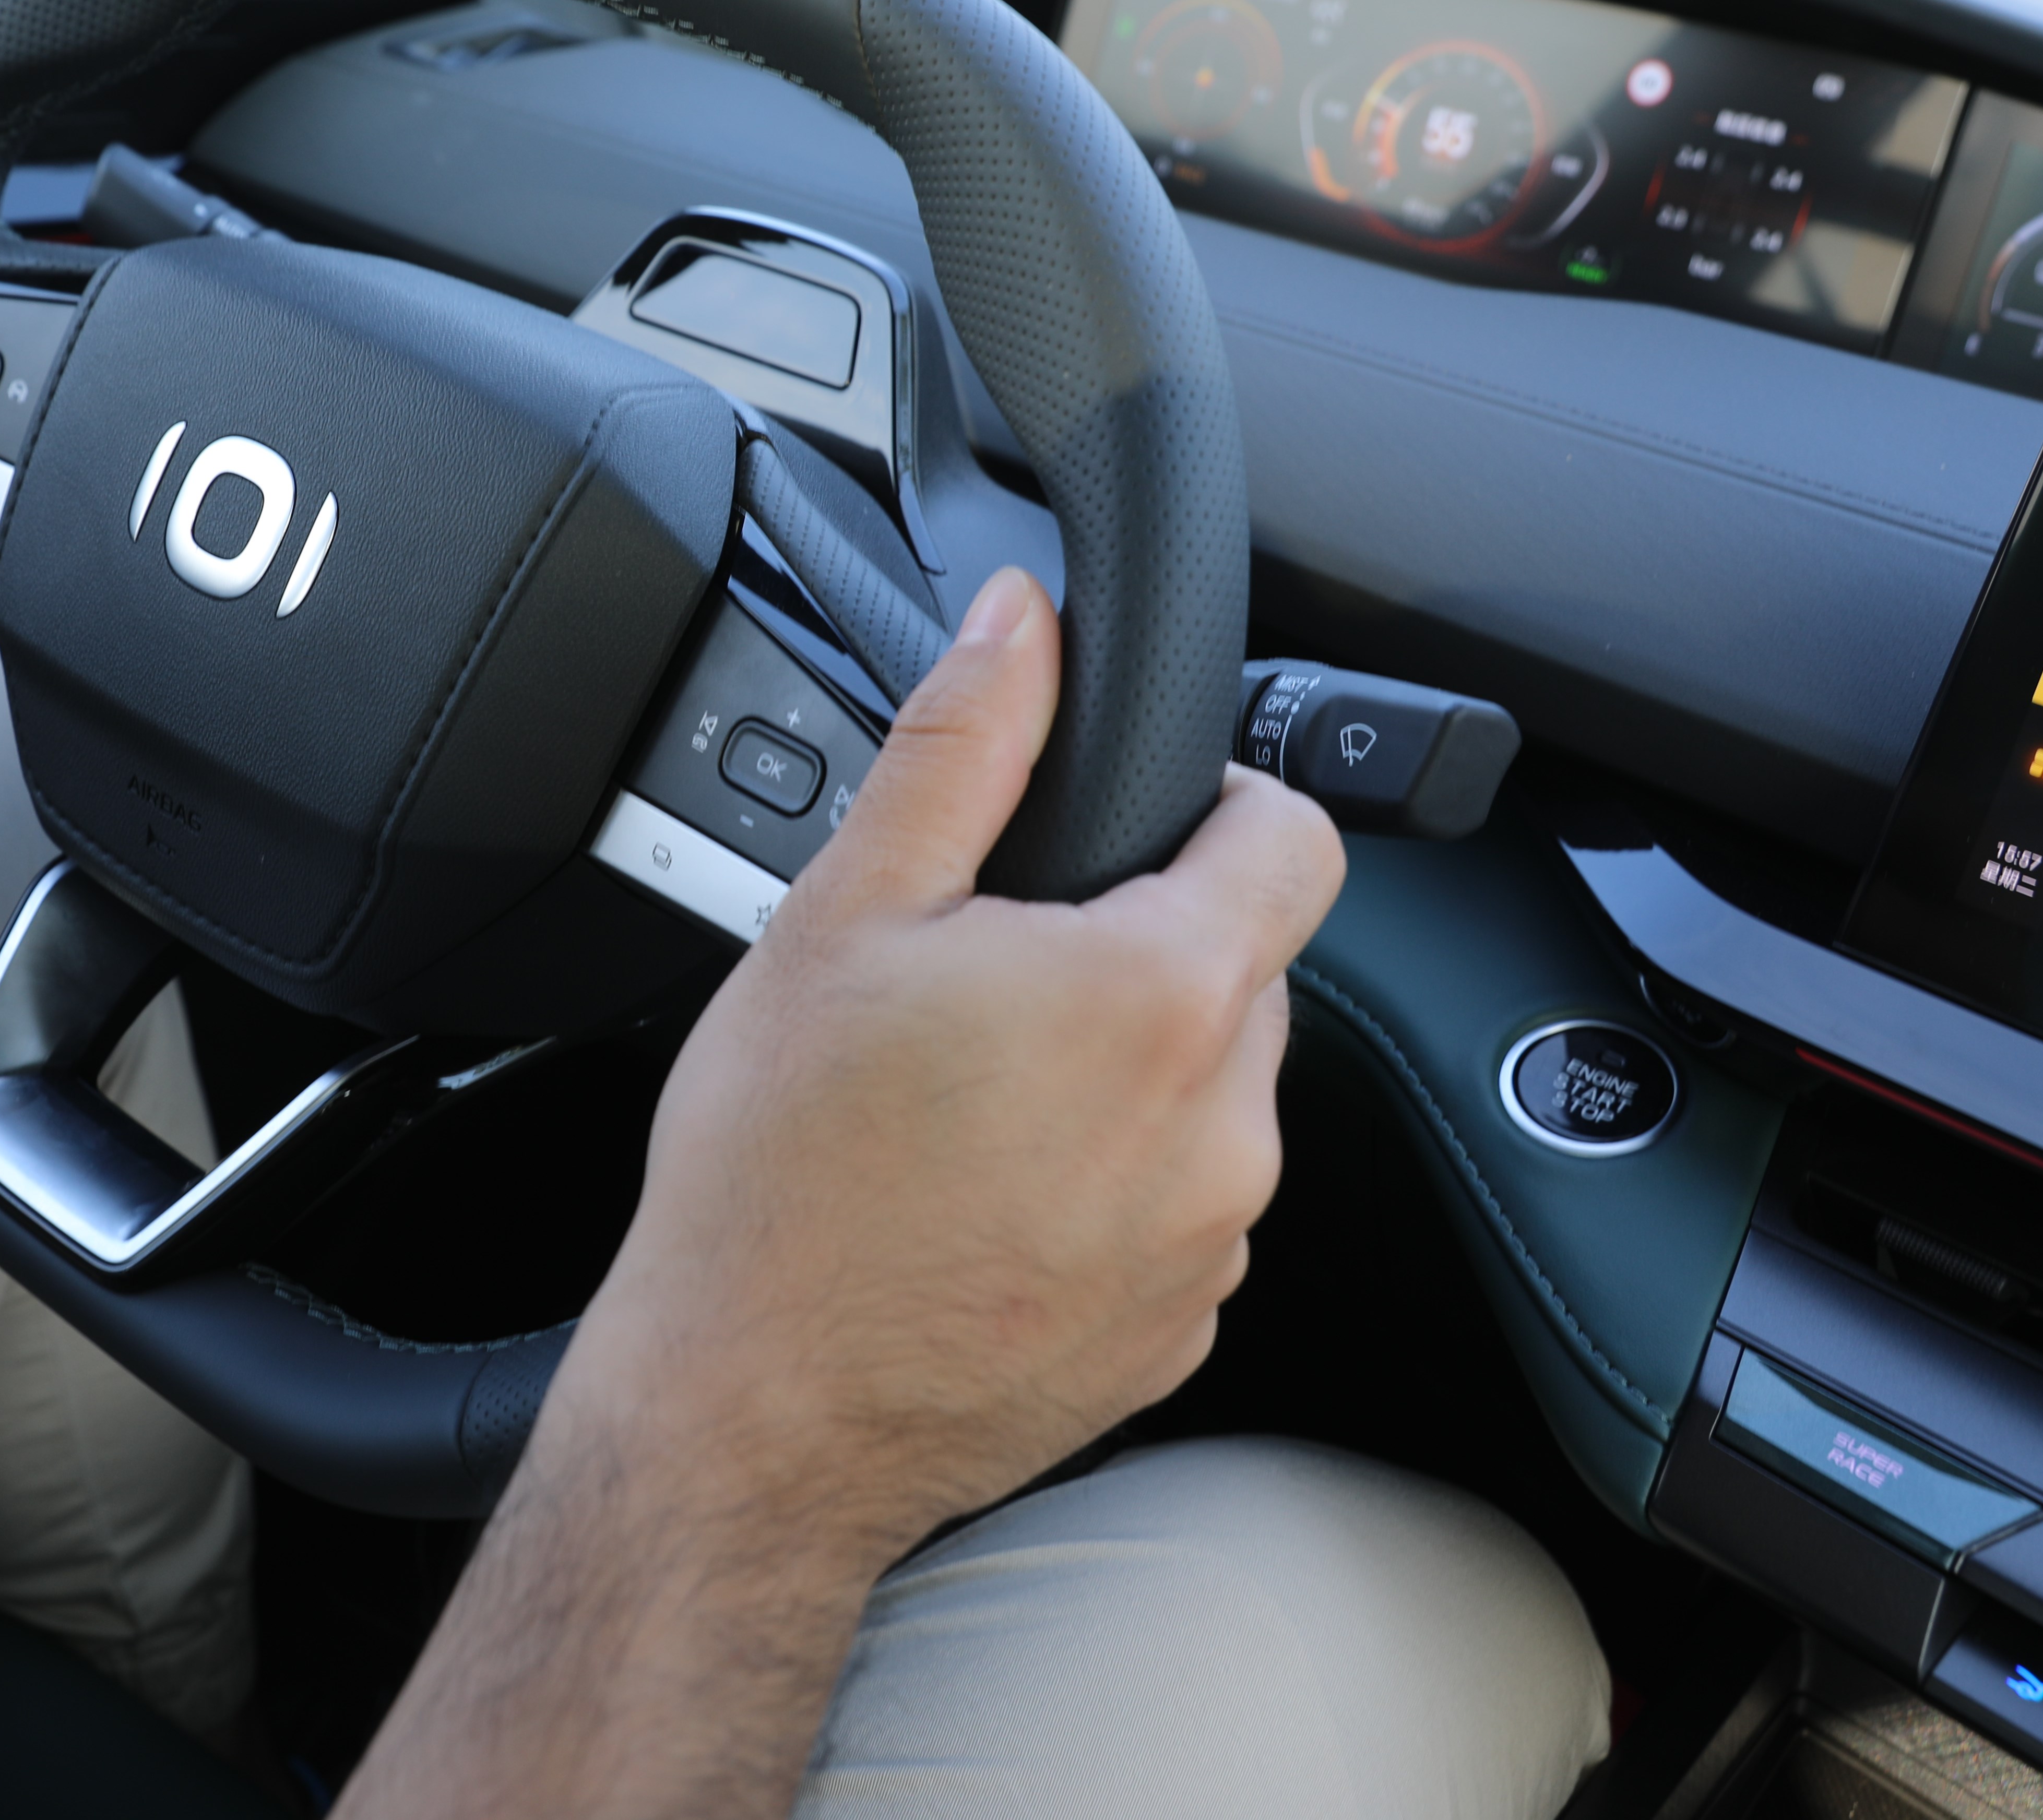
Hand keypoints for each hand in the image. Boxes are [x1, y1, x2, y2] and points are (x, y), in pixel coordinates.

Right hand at [333, 568, 1344, 1819]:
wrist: (746, 1419)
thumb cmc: (776, 1177)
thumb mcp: (842, 915)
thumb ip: (960, 746)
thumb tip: (1022, 622)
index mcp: (1159, 995)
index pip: (1296, 835)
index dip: (1219, 801)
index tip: (1131, 827)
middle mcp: (1224, 1127)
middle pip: (1244, 971)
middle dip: (1139, 950)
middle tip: (986, 983)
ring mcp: (1210, 1245)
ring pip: (1207, 1099)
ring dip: (1121, 1077)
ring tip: (967, 1106)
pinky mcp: (1176, 1335)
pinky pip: (1177, 1214)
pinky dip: (1104, 1190)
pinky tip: (979, 1201)